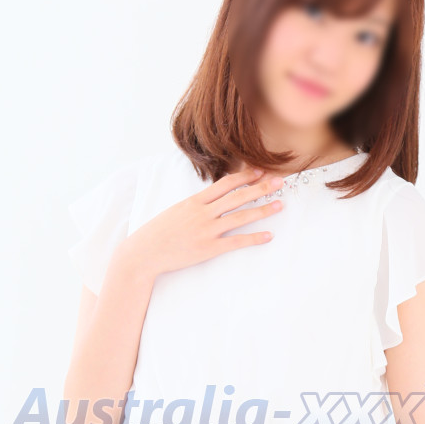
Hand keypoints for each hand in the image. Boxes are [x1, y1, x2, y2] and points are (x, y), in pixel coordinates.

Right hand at [125, 165, 285, 278]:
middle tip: (280, 182)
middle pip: (238, 196)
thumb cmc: (158, 232)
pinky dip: (254, 238)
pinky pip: (236, 242)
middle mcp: (203, 213)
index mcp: (195, 201)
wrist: (144, 252)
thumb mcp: (176, 211)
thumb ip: (196, 205)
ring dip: (263, 210)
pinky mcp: (208, 249)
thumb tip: (212, 199)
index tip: (260, 171)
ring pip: (240, 216)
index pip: (225, 184)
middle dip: (261, 188)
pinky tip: (268, 235)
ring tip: (280, 205)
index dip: (244, 176)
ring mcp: (206, 230)